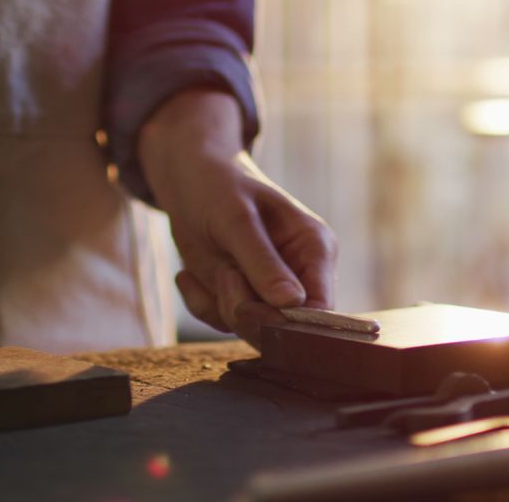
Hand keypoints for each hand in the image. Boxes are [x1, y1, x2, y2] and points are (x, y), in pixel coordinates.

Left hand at [138, 90, 337, 347]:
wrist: (187, 179)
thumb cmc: (218, 186)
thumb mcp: (237, 220)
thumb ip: (262, 262)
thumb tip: (291, 304)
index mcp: (316, 249)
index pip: (322, 308)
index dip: (289, 321)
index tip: (248, 310)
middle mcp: (300, 275)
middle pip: (287, 327)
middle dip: (247, 310)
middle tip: (223, 274)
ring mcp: (270, 290)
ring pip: (252, 329)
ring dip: (219, 304)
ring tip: (212, 265)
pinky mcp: (243, 298)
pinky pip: (222, 322)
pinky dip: (200, 302)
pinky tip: (189, 275)